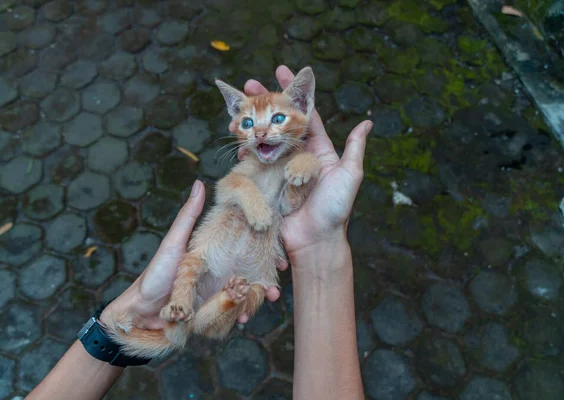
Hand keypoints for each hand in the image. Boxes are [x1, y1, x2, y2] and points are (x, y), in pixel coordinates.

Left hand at [101, 181, 282, 327]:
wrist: (141, 312)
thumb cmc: (155, 274)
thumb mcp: (175, 242)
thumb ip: (189, 216)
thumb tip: (200, 182)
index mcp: (213, 253)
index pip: (243, 249)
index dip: (264, 250)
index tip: (280, 255)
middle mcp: (217, 272)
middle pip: (249, 273)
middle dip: (266, 278)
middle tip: (277, 283)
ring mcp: (215, 293)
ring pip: (245, 293)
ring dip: (258, 297)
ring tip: (269, 298)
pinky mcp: (211, 312)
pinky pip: (231, 312)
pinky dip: (241, 313)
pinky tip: (244, 318)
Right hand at [232, 65, 371, 258]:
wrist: (315, 241)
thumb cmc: (335, 208)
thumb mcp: (350, 175)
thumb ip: (354, 148)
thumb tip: (367, 123)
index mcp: (318, 150)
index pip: (304, 114)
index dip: (293, 92)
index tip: (281, 71)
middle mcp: (298, 156)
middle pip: (279, 121)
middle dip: (264, 101)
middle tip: (248, 84)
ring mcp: (280, 169)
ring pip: (264, 138)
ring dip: (252, 121)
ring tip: (237, 107)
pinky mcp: (267, 183)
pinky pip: (255, 162)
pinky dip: (246, 148)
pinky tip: (236, 138)